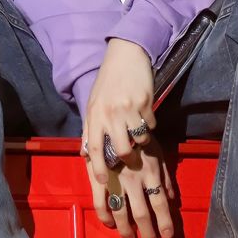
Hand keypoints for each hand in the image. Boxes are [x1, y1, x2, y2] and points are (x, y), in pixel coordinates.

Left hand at [79, 38, 156, 185]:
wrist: (125, 55)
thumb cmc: (107, 81)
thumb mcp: (93, 103)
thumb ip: (90, 129)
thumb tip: (85, 153)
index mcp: (95, 114)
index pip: (95, 148)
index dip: (98, 168)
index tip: (102, 182)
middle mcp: (111, 113)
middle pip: (123, 150)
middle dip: (129, 160)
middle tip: (132, 160)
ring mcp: (129, 108)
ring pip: (140, 139)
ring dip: (142, 140)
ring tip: (139, 132)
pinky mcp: (146, 102)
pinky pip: (151, 125)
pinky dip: (150, 124)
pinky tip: (145, 114)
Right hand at [84, 133, 174, 237]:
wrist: (114, 120)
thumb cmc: (140, 139)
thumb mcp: (159, 153)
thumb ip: (166, 177)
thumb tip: (174, 199)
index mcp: (151, 172)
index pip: (160, 203)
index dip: (165, 222)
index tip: (168, 236)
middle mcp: (134, 179)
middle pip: (142, 212)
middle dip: (148, 232)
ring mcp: (115, 179)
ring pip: (121, 212)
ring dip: (126, 230)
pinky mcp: (99, 177)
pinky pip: (101, 202)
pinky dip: (104, 216)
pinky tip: (110, 224)